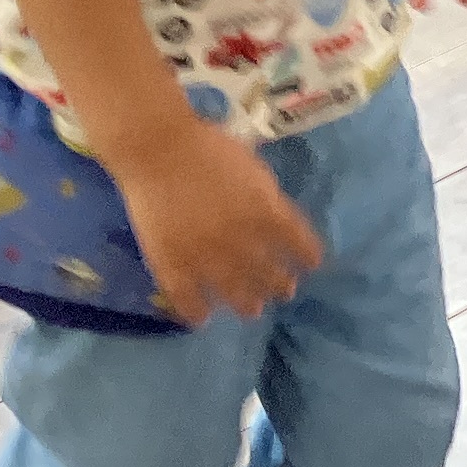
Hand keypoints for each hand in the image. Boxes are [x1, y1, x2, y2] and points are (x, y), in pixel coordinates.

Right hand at [113, 119, 326, 323]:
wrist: (157, 148)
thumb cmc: (207, 147)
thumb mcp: (253, 168)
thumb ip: (268, 198)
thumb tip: (279, 223)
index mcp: (264, 212)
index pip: (298, 242)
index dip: (306, 256)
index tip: (310, 264)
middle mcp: (240, 241)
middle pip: (268, 273)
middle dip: (279, 285)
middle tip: (283, 291)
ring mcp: (205, 257)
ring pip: (233, 292)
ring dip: (246, 303)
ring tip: (252, 310)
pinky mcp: (172, 265)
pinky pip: (187, 299)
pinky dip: (196, 312)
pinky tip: (202, 318)